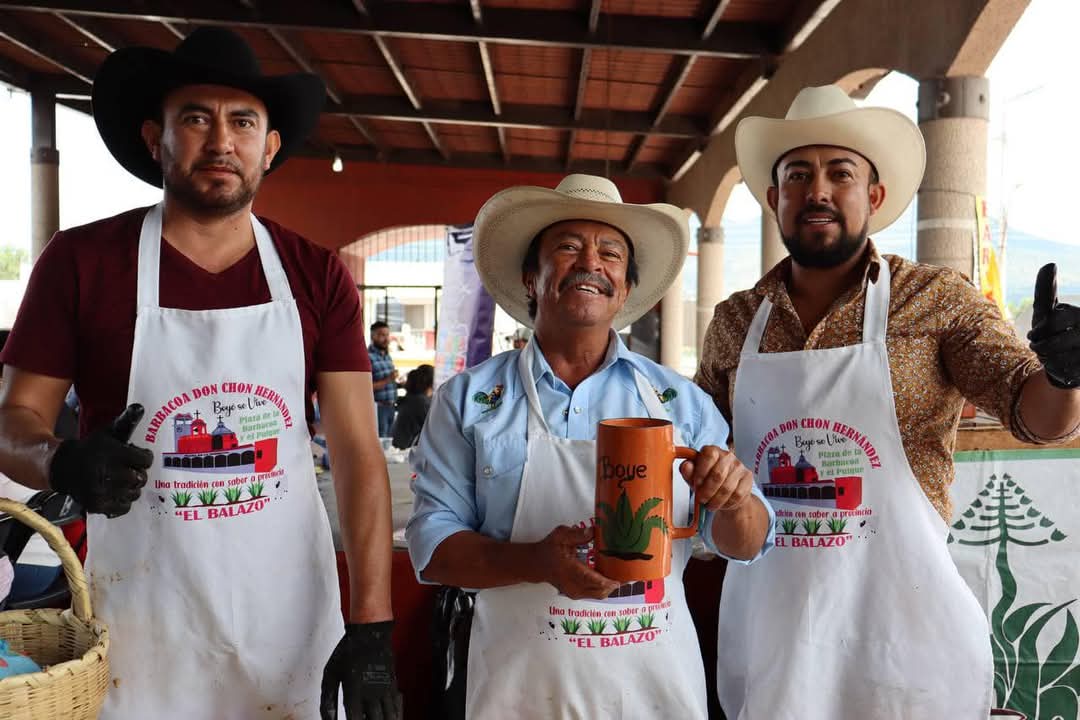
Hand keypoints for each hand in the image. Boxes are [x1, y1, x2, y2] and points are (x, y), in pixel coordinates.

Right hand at [48, 404, 153, 517]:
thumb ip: (126, 422)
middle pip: (140, 478)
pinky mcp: (97, 505)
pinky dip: (123, 500)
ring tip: (123, 480)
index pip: (144, 460)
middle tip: (131, 470)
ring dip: (132, 487)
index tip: (140, 457)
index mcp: (111, 453)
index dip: (144, 458)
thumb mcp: (108, 433)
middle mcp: (106, 472)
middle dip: (138, 473)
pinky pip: (123, 506)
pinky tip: (116, 491)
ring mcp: (101, 491)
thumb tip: (140, 407)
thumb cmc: (92, 448)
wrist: (62, 467)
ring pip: (133, 493)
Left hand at [320, 621, 401, 719]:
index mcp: (354, 690)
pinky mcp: (393, 686)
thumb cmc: (348, 651)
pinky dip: (393, 715)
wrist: (370, 633)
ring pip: (390, 716)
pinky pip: (397, 707)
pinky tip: (387, 717)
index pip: (355, 719)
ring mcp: (385, 689)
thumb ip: (327, 700)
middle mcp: (372, 692)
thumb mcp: (330, 674)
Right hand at [535, 525, 618, 599]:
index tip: (623, 577)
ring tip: (624, 576)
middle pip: (600, 590)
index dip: (609, 581)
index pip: (592, 580)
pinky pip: (595, 594)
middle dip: (616, 584)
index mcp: (570, 570)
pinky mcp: (576, 594)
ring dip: (612, 587)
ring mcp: (575, 592)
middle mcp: (573, 585)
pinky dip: (605, 588)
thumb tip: (593, 531)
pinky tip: (612, 578)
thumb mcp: (561, 536)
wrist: (537, 564)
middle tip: (630, 575)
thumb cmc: (550, 549)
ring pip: (599, 594)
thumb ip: (577, 534)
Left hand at [679, 445, 754, 511]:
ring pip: (727, 488)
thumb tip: (686, 466)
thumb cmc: (707, 481)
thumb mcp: (694, 477)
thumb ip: (687, 471)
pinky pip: (737, 495)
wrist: (726, 492)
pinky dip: (727, 503)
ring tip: (709, 504)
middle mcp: (728, 456)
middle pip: (718, 474)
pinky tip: (721, 504)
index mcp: (713, 450)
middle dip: (707, 491)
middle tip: (701, 500)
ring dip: (716, 500)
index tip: (696, 484)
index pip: (708, 455)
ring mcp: (739, 467)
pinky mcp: (747, 478)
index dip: (701, 472)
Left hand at [1028, 263, 1079, 388]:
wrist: (1065, 364)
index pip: (1056, 320)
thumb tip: (1050, 264)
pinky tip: (1059, 366)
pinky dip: (1056, 370)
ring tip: (1049, 356)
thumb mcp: (1047, 311)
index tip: (1032, 335)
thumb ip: (1046, 290)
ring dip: (1047, 359)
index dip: (1040, 330)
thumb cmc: (1053, 333)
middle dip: (1041, 347)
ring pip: (1059, 358)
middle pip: (1055, 342)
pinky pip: (1065, 372)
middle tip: (1038, 348)